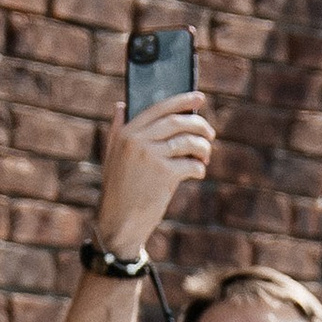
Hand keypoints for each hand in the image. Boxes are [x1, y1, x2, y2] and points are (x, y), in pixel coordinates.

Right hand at [94, 97, 213, 261]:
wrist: (118, 223)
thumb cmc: (118, 191)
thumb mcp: (112, 157)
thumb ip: (117, 130)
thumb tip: (122, 105)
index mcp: (126, 132)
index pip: (159, 108)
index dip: (182, 101)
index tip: (200, 98)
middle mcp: (137, 140)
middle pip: (178, 122)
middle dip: (199, 125)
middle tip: (210, 133)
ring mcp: (151, 156)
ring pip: (188, 142)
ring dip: (203, 148)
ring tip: (205, 156)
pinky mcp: (164, 174)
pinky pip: (191, 164)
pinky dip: (199, 168)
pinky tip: (197, 173)